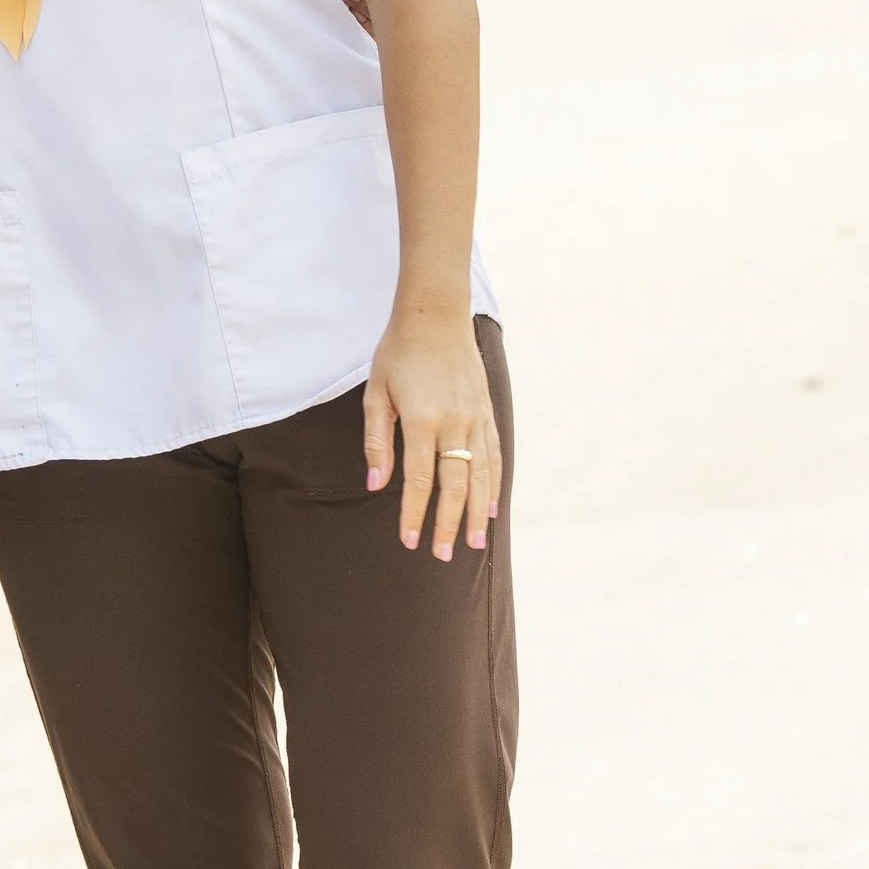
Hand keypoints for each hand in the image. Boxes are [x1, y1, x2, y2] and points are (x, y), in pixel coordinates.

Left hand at [362, 310, 499, 560]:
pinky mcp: (487, 410)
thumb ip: (376, 440)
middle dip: (449, 524)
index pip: (420, 480)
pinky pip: (494, 454)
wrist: (435, 314)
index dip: (414, 514)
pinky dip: (494, 483)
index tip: (410, 540)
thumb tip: (376, 484)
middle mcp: (454, 422)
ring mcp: (475, 417)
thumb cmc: (398, 352)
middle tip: (443, 555)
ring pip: (481, 475)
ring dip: (477, 512)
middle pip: (455, 485)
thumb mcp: (375, 392)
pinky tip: (491, 506)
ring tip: (474, 543)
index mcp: (421, 419)